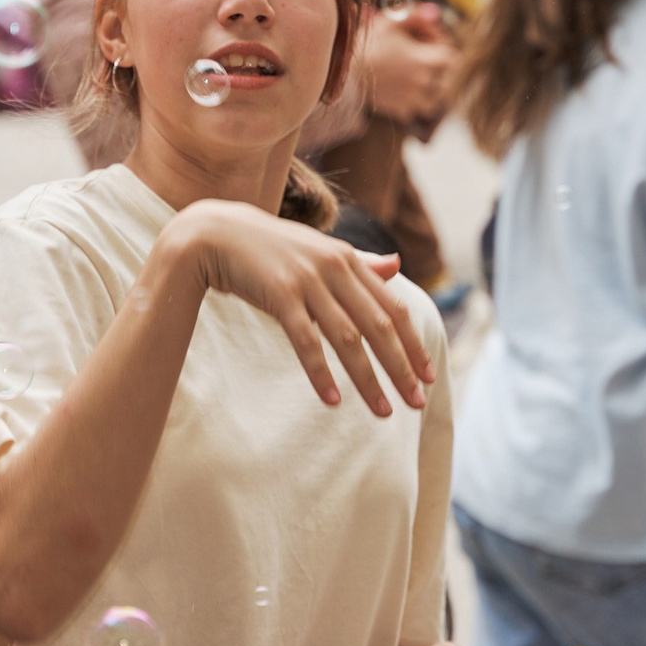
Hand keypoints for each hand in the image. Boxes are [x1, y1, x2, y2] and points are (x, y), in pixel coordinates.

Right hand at [168, 201, 433, 417]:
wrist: (217, 233)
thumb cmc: (272, 248)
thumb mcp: (320, 250)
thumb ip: (359, 262)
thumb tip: (396, 264)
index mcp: (348, 260)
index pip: (393, 309)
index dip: (413, 344)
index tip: (429, 376)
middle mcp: (334, 268)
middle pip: (378, 327)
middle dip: (402, 368)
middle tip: (417, 403)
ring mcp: (308, 281)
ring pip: (348, 338)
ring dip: (368, 379)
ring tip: (383, 413)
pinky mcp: (280, 296)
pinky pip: (306, 342)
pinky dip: (321, 373)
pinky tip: (333, 401)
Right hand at [359, 8, 454, 128]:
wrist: (347, 74)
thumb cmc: (369, 45)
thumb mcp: (391, 22)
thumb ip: (416, 15)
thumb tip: (435, 12)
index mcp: (428, 61)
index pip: (450, 56)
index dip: (441, 46)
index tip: (426, 41)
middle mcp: (425, 83)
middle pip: (446, 80)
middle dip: (438, 70)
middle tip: (423, 61)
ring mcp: (413, 99)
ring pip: (434, 101)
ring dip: (430, 92)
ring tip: (417, 81)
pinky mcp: (399, 110)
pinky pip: (413, 111)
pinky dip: (411, 105)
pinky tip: (401, 94)